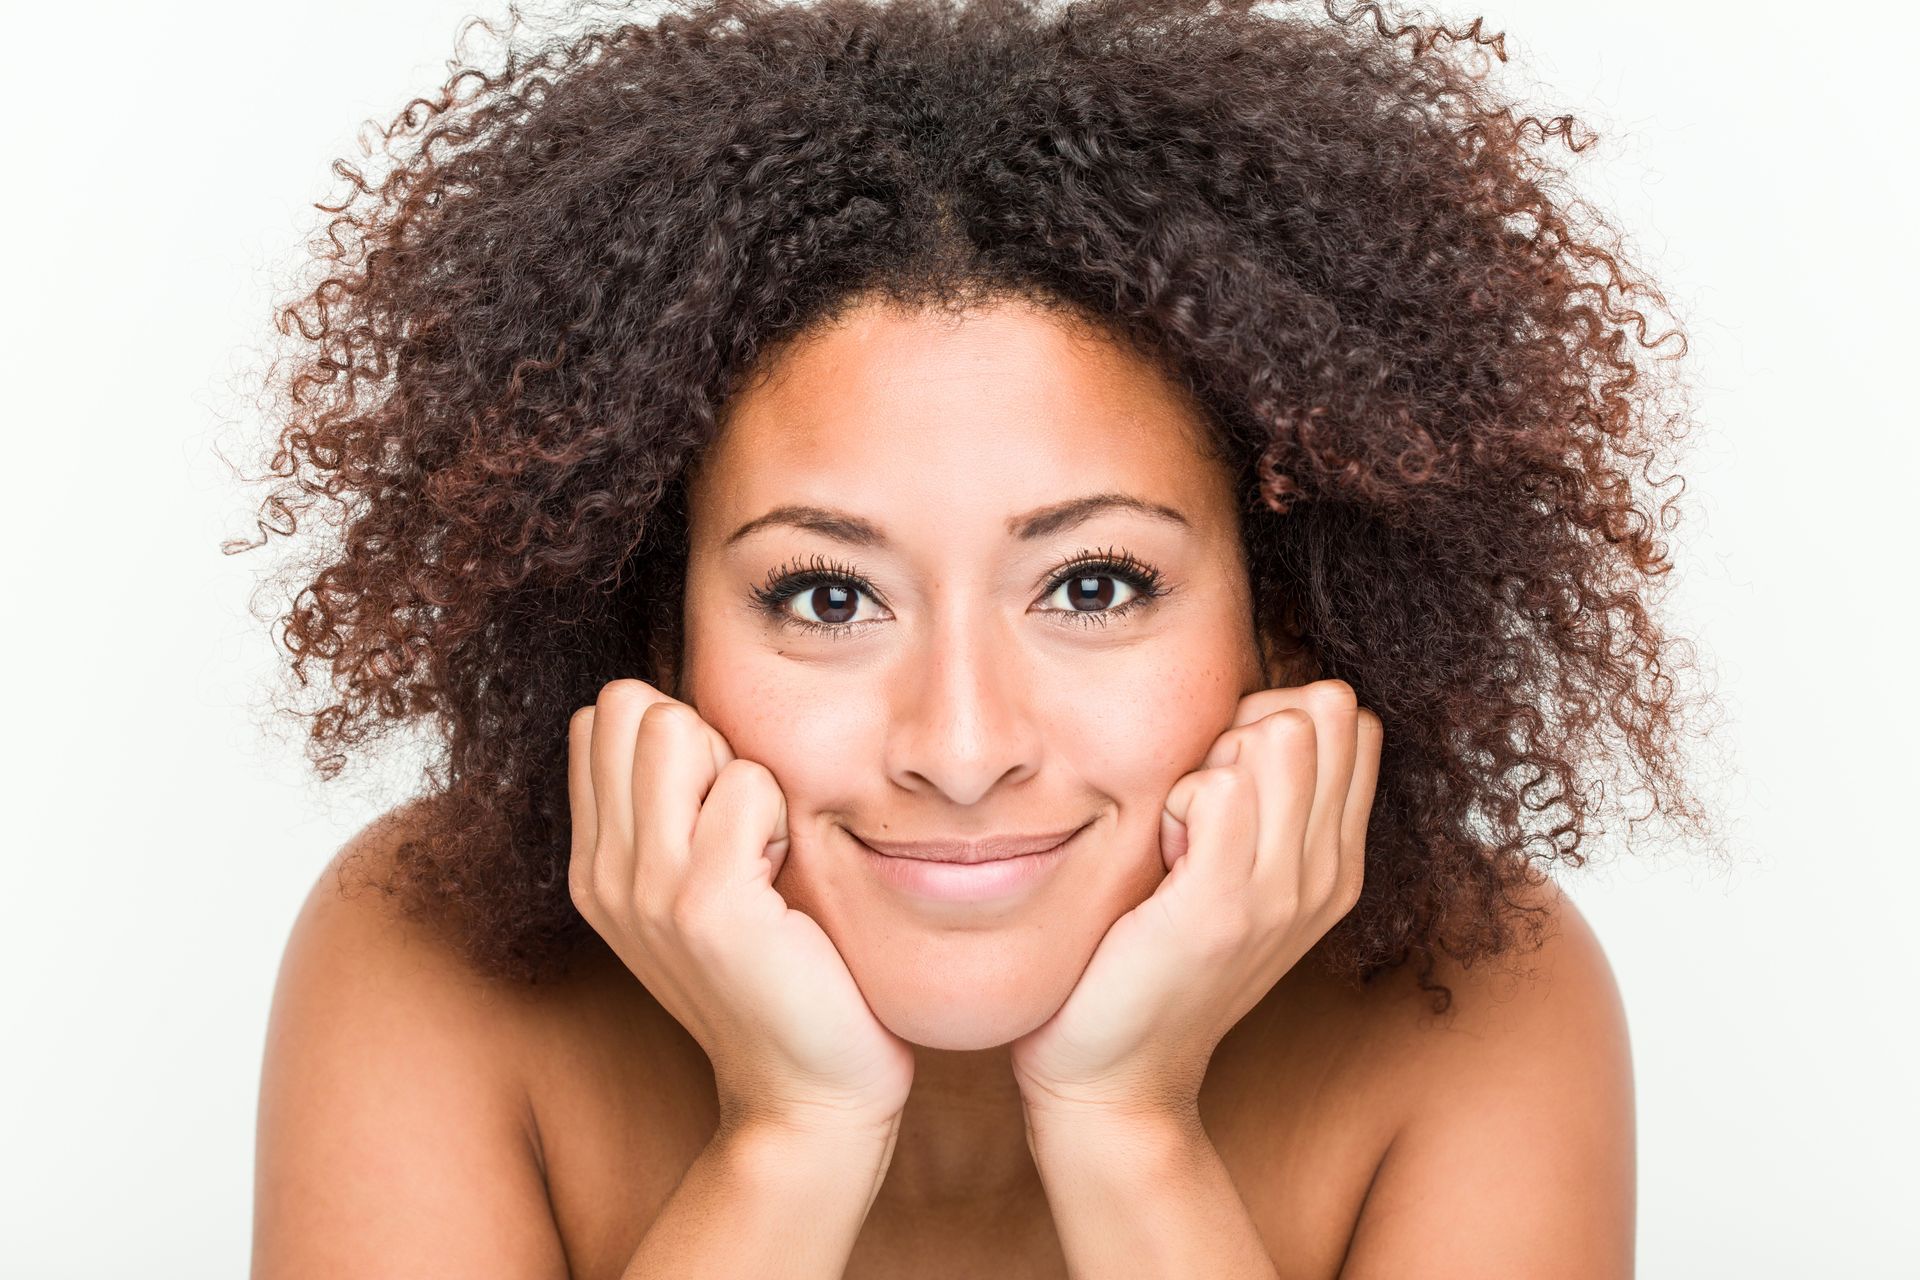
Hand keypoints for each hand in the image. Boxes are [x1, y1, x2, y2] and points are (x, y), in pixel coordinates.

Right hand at [568, 679, 915, 1136]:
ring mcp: (646, 889)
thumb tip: (676, 707)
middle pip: (630, 705)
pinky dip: (781, 816)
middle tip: (745, 829)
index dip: (675, 736)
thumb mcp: (698, 887)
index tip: (718, 811)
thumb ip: (670, 807)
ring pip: (678, 727)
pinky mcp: (705, 904)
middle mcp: (603, 874)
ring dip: (743, 776)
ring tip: (763, 855)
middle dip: (705, 741)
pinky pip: (747, 782)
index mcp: (595, 866)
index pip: (600, 717)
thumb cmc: (778, 973)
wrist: (806, 1089)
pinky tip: (785, 884)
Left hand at [1008, 679, 1382, 1120]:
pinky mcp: (1224, 908)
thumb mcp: (1231, 871)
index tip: (1227, 780)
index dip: (1277, 717)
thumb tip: (1257, 709)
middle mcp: (1330, 873)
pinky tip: (1161, 857)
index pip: (1352, 720)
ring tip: (1179, 836)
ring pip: (1275, 736)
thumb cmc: (1152, 955)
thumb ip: (1263, 798)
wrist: (1120, 1072)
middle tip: (1199, 806)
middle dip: (1245, 728)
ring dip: (1208, 765)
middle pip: (1321, 711)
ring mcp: (1284, 892)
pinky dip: (1175, 801)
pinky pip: (1216, 787)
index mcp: (1338, 861)